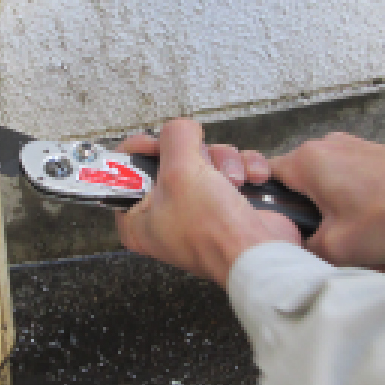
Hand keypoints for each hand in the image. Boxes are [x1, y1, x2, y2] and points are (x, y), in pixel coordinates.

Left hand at [115, 120, 300, 286]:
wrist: (260, 255)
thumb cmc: (214, 233)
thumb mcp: (180, 173)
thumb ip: (174, 137)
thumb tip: (182, 128)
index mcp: (137, 217)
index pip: (124, 169)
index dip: (141, 149)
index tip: (158, 142)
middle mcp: (164, 214)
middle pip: (170, 158)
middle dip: (194, 156)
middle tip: (201, 171)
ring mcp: (196, 208)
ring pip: (205, 159)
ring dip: (225, 162)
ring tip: (232, 181)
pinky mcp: (224, 202)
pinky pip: (229, 167)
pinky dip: (244, 168)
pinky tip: (250, 181)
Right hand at [268, 132, 384, 266]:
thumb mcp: (338, 248)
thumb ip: (304, 250)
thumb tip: (296, 250)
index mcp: (308, 161)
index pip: (265, 179)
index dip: (268, 208)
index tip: (280, 227)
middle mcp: (325, 146)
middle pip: (297, 186)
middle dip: (308, 217)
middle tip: (322, 241)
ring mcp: (350, 147)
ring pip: (325, 187)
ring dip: (334, 214)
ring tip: (354, 238)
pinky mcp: (371, 155)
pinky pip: (348, 182)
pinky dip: (354, 206)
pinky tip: (372, 226)